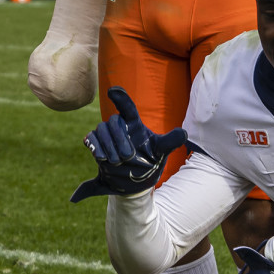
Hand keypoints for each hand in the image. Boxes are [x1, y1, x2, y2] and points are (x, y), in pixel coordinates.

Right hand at [71, 86, 185, 201]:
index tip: (112, 91)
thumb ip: (170, 141)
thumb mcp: (161, 151)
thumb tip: (184, 133)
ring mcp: (106, 137)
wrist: (135, 182)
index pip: (127, 107)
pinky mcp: (96, 146)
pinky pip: (90, 139)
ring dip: (107, 144)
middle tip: (127, 156)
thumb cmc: (150, 161)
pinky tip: (100, 157)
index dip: (120, 98)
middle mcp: (119, 127)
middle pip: (113, 121)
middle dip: (119, 137)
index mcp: (134, 124)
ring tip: (115, 161)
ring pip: (100, 129)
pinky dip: (94, 146)